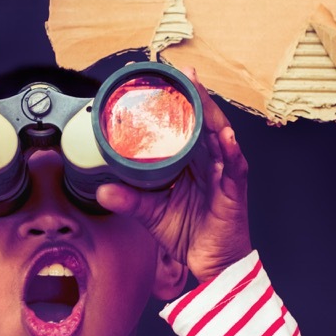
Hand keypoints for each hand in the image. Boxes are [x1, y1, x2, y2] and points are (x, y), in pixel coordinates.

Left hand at [95, 67, 251, 283]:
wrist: (212, 265)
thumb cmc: (189, 234)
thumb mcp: (152, 213)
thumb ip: (129, 200)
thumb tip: (102, 190)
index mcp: (190, 161)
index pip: (182, 125)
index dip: (171, 102)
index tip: (153, 80)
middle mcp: (208, 160)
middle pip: (202, 120)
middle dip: (192, 94)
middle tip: (178, 71)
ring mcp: (223, 172)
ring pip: (219, 134)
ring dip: (209, 109)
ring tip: (198, 88)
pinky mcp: (234, 190)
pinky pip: (234, 166)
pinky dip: (230, 151)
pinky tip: (225, 137)